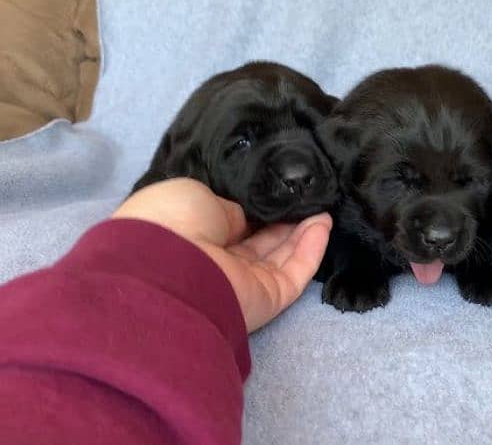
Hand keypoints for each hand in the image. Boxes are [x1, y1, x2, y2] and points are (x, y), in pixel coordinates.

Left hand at [113, 178, 331, 331]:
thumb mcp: (195, 196)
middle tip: (305, 198)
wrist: (168, 268)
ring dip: (304, 231)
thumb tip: (245, 218)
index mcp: (192, 237)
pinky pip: (295, 272)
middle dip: (284, 219)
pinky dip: (312, 249)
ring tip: (322, 206)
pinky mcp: (267, 298)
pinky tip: (324, 223)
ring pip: (281, 256)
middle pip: (260, 241)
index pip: (231, 225)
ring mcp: (243, 283)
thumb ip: (227, 207)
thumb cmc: (171, 222)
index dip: (255, 210)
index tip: (276, 193)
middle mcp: (218, 263)